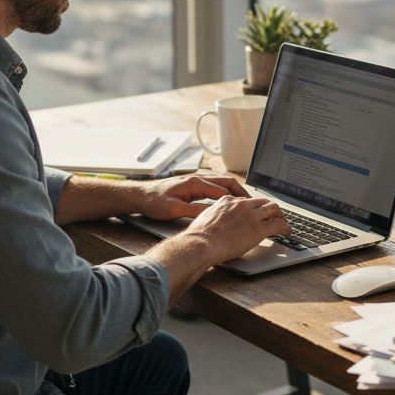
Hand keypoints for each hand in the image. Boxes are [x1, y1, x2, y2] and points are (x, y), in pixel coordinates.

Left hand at [131, 174, 249, 219]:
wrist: (140, 196)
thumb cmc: (154, 201)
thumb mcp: (174, 210)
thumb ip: (194, 212)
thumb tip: (213, 215)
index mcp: (195, 183)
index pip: (224, 192)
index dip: (238, 201)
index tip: (249, 209)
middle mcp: (198, 179)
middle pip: (227, 183)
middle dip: (242, 193)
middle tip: (254, 204)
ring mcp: (196, 182)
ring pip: (222, 183)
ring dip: (235, 192)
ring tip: (246, 203)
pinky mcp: (193, 186)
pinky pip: (215, 187)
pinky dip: (226, 193)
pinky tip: (228, 203)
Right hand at [180, 196, 290, 263]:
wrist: (201, 243)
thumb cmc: (199, 237)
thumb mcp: (204, 218)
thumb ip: (215, 216)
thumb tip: (216, 223)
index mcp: (227, 201)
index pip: (246, 200)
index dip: (254, 207)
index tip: (256, 212)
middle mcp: (241, 205)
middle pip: (263, 201)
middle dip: (270, 208)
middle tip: (275, 215)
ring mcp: (251, 215)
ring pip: (273, 209)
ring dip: (280, 216)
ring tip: (283, 223)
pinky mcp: (259, 228)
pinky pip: (278, 224)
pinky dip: (285, 228)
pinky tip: (287, 233)